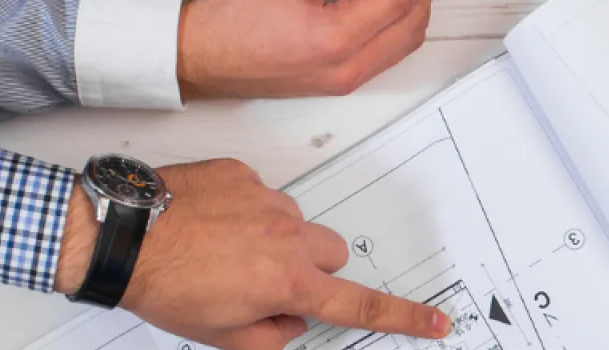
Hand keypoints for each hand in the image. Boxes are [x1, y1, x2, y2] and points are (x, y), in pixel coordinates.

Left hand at [56, 159, 450, 349]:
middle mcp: (287, 237)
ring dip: (274, 242)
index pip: (359, 307)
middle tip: (267, 285)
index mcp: (287, 283)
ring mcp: (267, 199)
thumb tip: (288, 324)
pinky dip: (244, 213)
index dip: (402, 318)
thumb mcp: (220, 337)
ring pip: (294, 226)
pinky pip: (261, 197)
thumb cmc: (164, 286)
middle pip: (329, 257)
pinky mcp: (242, 173)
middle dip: (311, 273)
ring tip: (222, 253)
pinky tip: (208, 226)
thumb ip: (271, 338)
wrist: (121, 234)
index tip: (435, 323)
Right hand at [176, 0, 429, 98]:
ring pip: (406, 39)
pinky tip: (367, 5)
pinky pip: (386, 53)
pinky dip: (390, 22)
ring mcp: (343, 80)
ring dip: (404, 5)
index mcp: (334, 41)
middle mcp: (345, 69)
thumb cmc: (225, 20)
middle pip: (414, 20)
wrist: (195, 55)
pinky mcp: (336, 82)